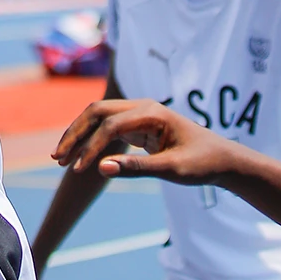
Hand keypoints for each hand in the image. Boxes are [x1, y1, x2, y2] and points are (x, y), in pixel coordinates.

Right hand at [54, 97, 233, 183]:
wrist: (223, 160)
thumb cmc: (202, 163)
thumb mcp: (172, 170)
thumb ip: (137, 168)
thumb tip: (101, 168)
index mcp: (151, 112)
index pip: (109, 125)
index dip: (91, 147)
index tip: (79, 171)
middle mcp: (141, 108)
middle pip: (96, 112)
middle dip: (75, 134)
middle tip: (57, 158)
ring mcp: (138, 115)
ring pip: (98, 118)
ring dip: (78, 136)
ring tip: (60, 159)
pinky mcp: (137, 126)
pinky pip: (106, 128)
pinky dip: (90, 141)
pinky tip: (79, 156)